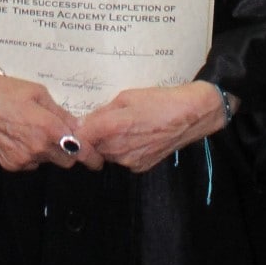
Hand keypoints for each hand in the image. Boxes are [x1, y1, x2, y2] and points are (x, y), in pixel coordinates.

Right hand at [0, 59, 102, 172]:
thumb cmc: (4, 89)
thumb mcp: (37, 92)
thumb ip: (60, 112)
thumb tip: (78, 126)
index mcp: (48, 129)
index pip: (79, 152)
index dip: (92, 156)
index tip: (97, 158)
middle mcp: (37, 149)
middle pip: (67, 160)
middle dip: (70, 150)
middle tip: (63, 135)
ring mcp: (23, 159)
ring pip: (48, 161)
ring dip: (49, 151)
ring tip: (35, 130)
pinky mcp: (10, 164)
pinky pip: (31, 163)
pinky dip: (32, 153)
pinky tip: (21, 135)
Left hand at [78, 81, 223, 172]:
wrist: (189, 116)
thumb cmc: (157, 100)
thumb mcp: (125, 97)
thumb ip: (102, 112)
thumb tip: (82, 123)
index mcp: (113, 127)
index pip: (81, 137)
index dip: (76, 131)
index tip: (76, 124)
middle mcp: (120, 149)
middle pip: (93, 147)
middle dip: (92, 136)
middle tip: (100, 122)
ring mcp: (130, 161)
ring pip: (107, 154)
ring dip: (106, 144)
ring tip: (120, 127)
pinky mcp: (141, 167)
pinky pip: (122, 159)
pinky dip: (121, 150)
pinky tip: (133, 137)